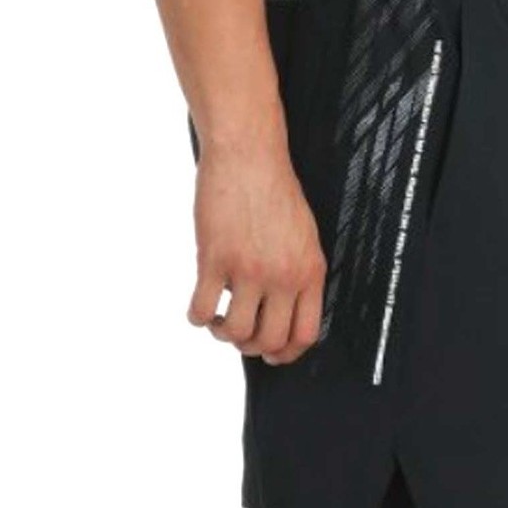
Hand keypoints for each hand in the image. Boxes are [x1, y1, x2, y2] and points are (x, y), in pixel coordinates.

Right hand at [188, 136, 326, 364]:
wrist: (248, 154)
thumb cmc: (274, 191)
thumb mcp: (305, 236)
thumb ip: (299, 274)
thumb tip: (285, 313)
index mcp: (310, 271)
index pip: (305, 334)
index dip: (286, 353)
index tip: (271, 354)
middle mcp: (283, 275)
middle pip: (270, 340)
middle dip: (252, 347)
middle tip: (239, 334)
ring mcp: (248, 269)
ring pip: (236, 332)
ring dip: (223, 334)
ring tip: (219, 320)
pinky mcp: (215, 258)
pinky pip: (202, 309)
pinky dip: (197, 317)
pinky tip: (199, 307)